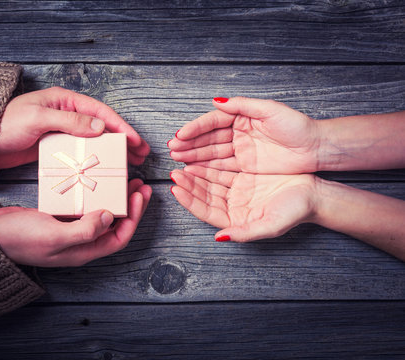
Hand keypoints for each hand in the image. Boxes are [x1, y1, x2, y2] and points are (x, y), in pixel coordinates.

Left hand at [0, 87, 149, 168]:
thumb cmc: (6, 125)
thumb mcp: (37, 118)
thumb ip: (69, 121)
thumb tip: (100, 127)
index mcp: (65, 101)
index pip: (100, 112)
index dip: (120, 126)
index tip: (134, 140)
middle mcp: (68, 114)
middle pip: (102, 126)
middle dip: (123, 139)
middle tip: (141, 154)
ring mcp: (64, 131)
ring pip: (95, 140)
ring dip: (113, 151)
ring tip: (130, 163)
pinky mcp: (58, 146)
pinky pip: (82, 152)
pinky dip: (96, 158)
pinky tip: (105, 168)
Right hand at [0, 179, 151, 266]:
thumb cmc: (19, 238)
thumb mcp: (53, 236)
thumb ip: (84, 230)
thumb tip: (110, 217)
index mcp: (83, 251)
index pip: (119, 237)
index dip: (134, 217)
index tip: (139, 194)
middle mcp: (81, 242)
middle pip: (115, 225)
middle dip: (131, 206)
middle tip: (139, 184)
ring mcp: (71, 229)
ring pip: (103, 214)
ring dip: (117, 198)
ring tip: (125, 180)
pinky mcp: (62, 218)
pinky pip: (87, 206)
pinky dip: (97, 194)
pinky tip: (99, 182)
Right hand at [168, 97, 319, 173]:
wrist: (315, 148)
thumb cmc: (296, 126)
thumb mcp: (270, 110)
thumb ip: (242, 105)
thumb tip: (216, 101)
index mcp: (242, 117)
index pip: (213, 122)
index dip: (196, 128)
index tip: (180, 134)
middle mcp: (239, 132)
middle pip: (209, 138)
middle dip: (190, 143)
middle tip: (173, 149)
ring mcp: (241, 149)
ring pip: (213, 153)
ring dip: (194, 156)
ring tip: (178, 159)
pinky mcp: (246, 165)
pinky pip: (222, 166)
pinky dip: (207, 168)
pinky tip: (194, 169)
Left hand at [170, 166, 316, 241]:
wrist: (313, 194)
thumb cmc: (295, 211)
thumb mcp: (270, 225)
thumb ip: (244, 233)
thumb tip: (219, 238)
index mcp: (236, 221)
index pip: (206, 211)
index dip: (190, 201)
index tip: (176, 190)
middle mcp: (233, 207)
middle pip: (204, 196)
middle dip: (188, 185)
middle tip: (174, 173)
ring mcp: (236, 192)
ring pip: (209, 183)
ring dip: (195, 174)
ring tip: (182, 164)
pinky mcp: (242, 178)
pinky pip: (220, 171)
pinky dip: (208, 166)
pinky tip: (198, 159)